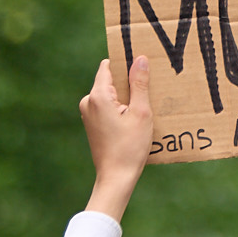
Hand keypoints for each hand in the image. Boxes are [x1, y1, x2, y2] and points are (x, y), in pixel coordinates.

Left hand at [81, 56, 154, 219]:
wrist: (116, 177)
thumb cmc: (130, 147)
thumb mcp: (141, 112)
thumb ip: (139, 83)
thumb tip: (140, 59)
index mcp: (98, 96)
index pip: (109, 66)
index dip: (125, 63)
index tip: (141, 67)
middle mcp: (88, 102)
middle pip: (110, 80)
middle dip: (129, 82)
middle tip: (148, 91)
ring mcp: (88, 114)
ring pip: (110, 94)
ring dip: (127, 97)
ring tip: (143, 109)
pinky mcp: (92, 123)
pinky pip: (108, 106)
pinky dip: (121, 108)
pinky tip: (135, 119)